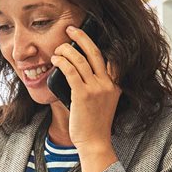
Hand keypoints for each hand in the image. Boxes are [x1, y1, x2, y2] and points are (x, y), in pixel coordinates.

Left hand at [50, 24, 121, 152]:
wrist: (94, 142)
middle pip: (95, 52)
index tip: (88, 35)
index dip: (100, 43)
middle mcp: (108, 84)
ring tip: (58, 48)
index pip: (112, 57)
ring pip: (80, 60)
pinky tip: (55, 60)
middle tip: (71, 29)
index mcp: (115, 84)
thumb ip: (97, 86)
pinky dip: (62, 62)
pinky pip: (71, 71)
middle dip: (82, 37)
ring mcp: (96, 89)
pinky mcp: (82, 94)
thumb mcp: (103, 102)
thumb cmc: (94, 124)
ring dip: (66, 50)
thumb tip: (77, 70)